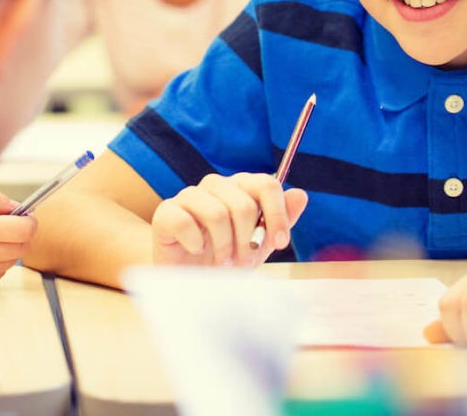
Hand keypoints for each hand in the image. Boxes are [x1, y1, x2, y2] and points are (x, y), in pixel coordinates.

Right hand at [151, 173, 307, 267]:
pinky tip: (196, 251)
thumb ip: (280, 220)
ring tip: (223, 262)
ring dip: (223, 246)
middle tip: (244, 261)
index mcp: (240, 188)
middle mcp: (215, 186)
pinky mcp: (165, 212)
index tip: (281, 243)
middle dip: (248, 240)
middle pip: (243, 204)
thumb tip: (300, 194)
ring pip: (216, 214)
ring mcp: (189, 196)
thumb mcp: (260, 245)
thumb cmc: (226, 259)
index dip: (277, 214)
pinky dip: (195, 243)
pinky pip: (184, 221)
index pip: (266, 184)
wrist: (189, 282)